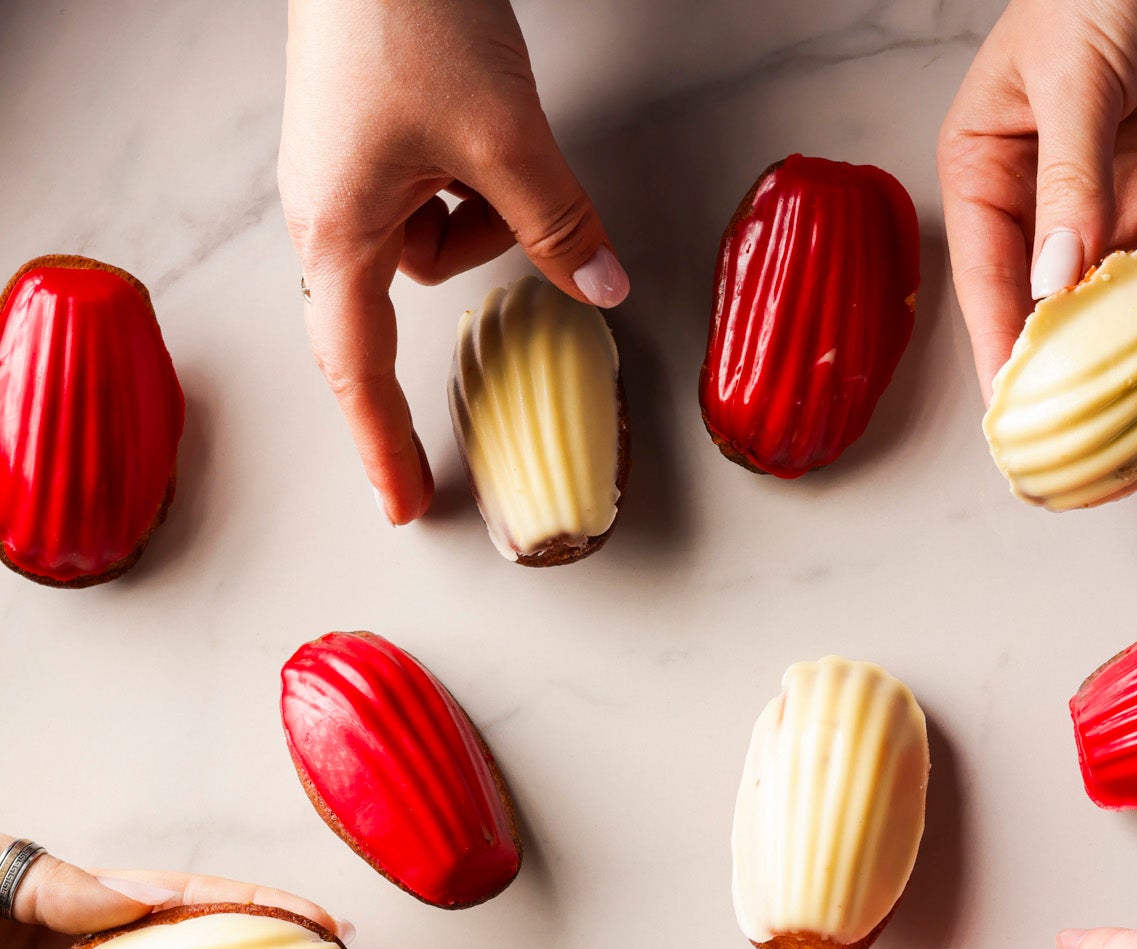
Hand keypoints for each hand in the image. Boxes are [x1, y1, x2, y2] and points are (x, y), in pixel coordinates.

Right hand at [279, 0, 629, 525]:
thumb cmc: (406, 12)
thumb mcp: (503, 135)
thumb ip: (557, 221)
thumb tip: (605, 286)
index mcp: (339, 233)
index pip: (358, 371)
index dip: (383, 445)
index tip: (403, 505)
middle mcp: (324, 215)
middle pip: (380, 318)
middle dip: (417, 371)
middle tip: (426, 467)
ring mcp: (339, 175)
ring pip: (423, 248)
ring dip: (474, 225)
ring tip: (496, 152)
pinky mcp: (363, 137)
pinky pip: (424, 199)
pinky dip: (464, 187)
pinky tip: (483, 131)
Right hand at [937, 0, 1136, 399]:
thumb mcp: (1075, 78)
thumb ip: (1070, 180)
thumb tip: (1055, 282)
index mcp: (989, 170)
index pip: (988, 281)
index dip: (1002, 352)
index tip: (1015, 418)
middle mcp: (1049, 200)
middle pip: (1053, 306)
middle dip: (1067, 371)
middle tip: (1079, 444)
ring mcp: (1120, 198)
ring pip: (1121, 298)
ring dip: (1133, 350)